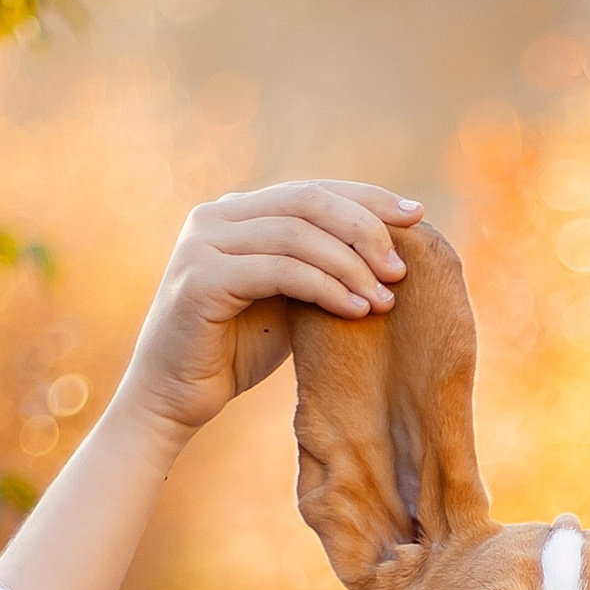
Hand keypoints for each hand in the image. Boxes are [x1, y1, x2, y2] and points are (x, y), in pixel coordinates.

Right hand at [116, 181, 423, 447]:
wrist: (172, 399)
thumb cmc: (234, 351)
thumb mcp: (287, 298)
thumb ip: (317, 266)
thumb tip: (387, 249)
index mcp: (236, 212)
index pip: (312, 190)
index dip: (367, 198)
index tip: (416, 215)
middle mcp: (215, 216)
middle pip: (308, 201)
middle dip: (364, 229)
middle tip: (401, 268)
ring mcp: (203, 243)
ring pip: (297, 234)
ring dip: (350, 265)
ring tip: (384, 299)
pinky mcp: (200, 278)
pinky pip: (279, 270)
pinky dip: (324, 287)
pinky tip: (355, 310)